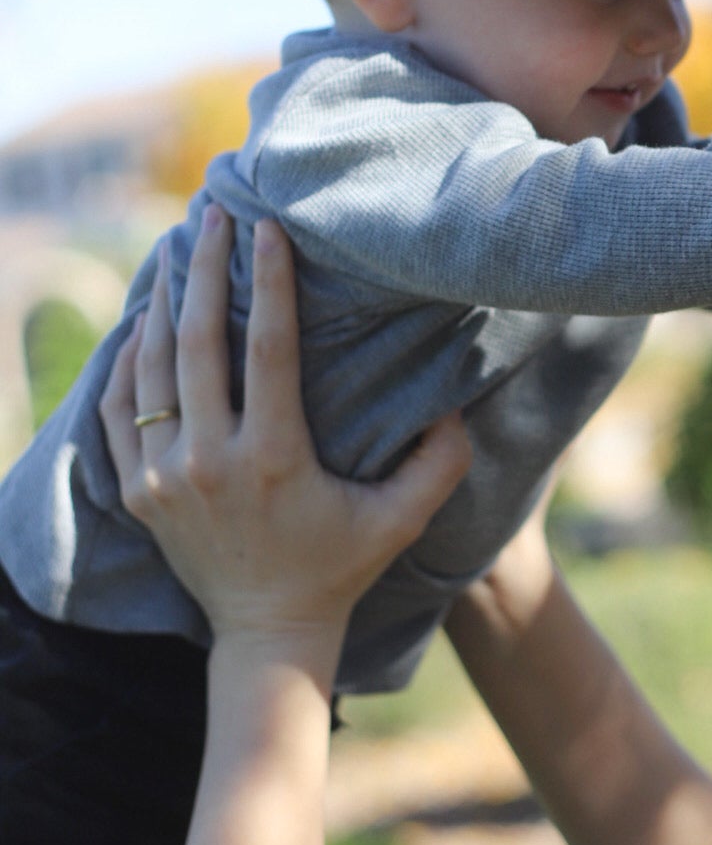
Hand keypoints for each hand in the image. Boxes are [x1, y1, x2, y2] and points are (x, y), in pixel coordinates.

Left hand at [100, 206, 470, 665]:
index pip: (266, 348)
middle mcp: (207, 462)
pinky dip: (128, 359)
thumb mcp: (400, 521)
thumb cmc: (340, 567)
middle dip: (203, 267)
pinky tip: (146, 322)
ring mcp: (162, 476)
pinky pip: (118, 407)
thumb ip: (440, 464)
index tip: (267, 228)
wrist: (267, 631)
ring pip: (150, 367)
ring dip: (161, 302)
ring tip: (175, 251)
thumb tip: (460, 404)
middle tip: (212, 212)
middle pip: (196, 341)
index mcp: (273, 458)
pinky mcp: (136, 490)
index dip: (268, 282)